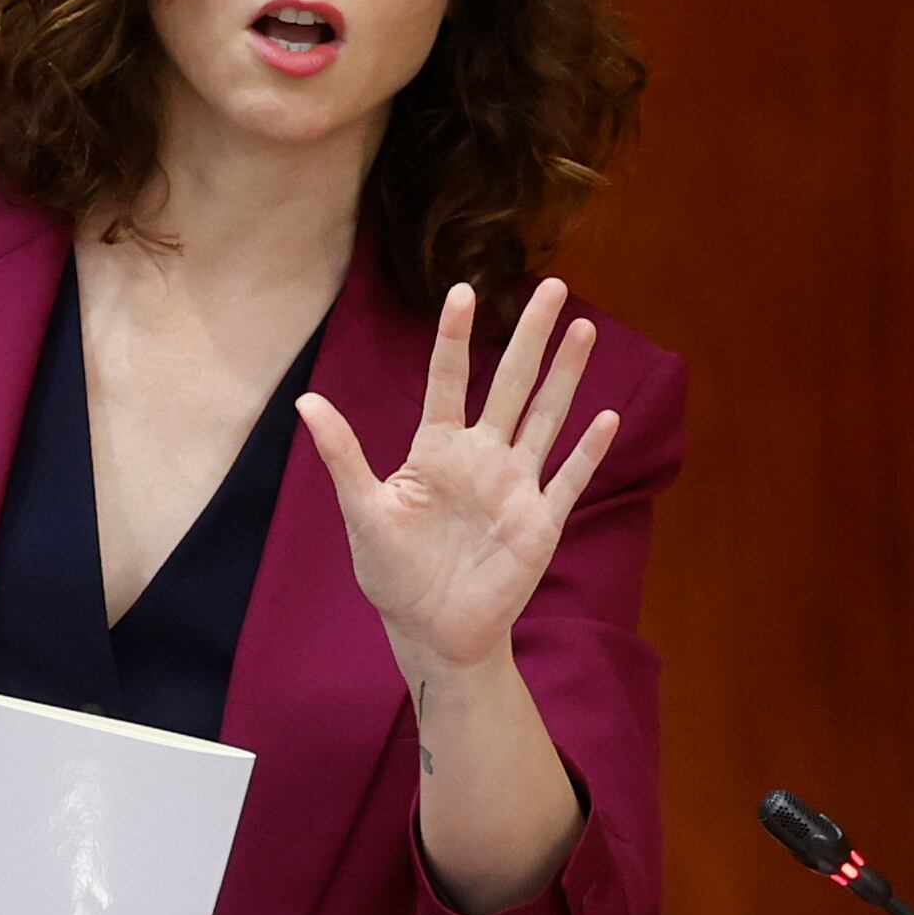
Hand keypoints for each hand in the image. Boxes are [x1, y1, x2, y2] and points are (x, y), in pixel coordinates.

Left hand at [299, 278, 618, 683]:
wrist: (431, 629)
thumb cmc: (392, 572)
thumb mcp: (363, 511)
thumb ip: (343, 456)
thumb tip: (305, 402)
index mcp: (436, 450)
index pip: (448, 380)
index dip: (455, 337)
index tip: (464, 290)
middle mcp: (481, 457)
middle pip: (511, 383)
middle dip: (531, 335)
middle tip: (552, 285)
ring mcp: (515, 486)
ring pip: (546, 417)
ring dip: (566, 376)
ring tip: (584, 330)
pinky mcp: (540, 521)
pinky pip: (569, 478)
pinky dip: (588, 451)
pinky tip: (607, 416)